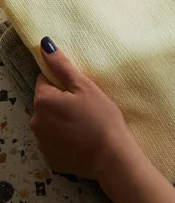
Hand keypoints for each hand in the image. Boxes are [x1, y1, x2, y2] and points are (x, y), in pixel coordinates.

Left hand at [31, 37, 174, 202]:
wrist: (112, 157)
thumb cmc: (101, 117)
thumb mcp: (84, 86)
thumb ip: (62, 65)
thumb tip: (45, 44)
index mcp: (43, 101)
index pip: (45, 80)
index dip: (63, 81)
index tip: (80, 89)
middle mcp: (35, 122)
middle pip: (47, 102)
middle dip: (62, 100)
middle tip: (86, 105)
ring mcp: (42, 143)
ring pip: (50, 122)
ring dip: (62, 119)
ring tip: (86, 122)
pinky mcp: (51, 159)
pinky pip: (55, 141)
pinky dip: (65, 138)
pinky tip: (82, 138)